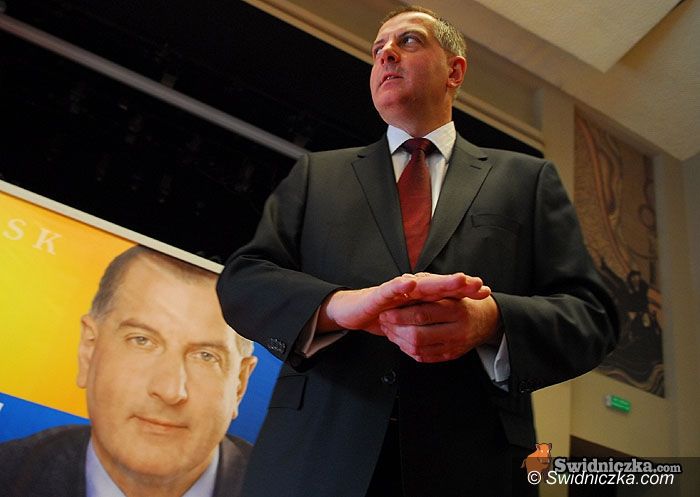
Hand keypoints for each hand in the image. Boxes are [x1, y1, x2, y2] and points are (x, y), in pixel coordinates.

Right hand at [318, 272, 489, 334]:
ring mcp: (397, 290)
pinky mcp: (380, 295)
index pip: (447, 291)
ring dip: (439, 282)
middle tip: (477, 284)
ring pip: (421, 285)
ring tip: (457, 280)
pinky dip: (400, 287)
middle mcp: (412, 288)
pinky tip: (410, 284)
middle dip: (460, 284)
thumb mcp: (412, 318)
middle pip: (439, 285)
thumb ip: (430, 317)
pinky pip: (390, 290)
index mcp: (421, 295)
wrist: (355, 311)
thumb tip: (455, 322)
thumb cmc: (385, 314)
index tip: (485, 292)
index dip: (465, 290)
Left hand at [378, 295, 501, 362]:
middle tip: (384, 320)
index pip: (422, 314)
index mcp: (456, 309)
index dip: (400, 314)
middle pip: (418, 335)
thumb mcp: (451, 289)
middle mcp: (457, 330)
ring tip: (389, 329)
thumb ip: (429, 284)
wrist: (486, 321)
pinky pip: (424, 357)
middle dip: (396, 329)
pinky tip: (401, 339)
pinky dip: (408, 349)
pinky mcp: (450, 355)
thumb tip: (406, 280)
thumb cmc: (463, 301)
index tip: (386, 310)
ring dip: (398, 340)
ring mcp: (454, 346)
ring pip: (418, 349)